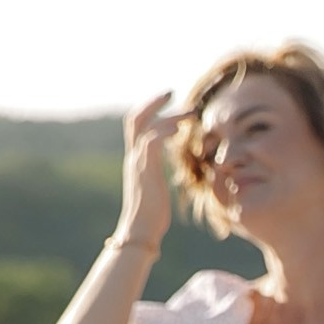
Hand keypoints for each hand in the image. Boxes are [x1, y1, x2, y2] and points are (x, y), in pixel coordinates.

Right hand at [117, 91, 178, 251]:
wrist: (141, 232)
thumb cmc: (153, 217)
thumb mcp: (156, 189)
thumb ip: (158, 174)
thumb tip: (169, 172)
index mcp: (136, 160)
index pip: (138, 126)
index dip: (150, 111)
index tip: (168, 102)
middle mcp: (133, 157)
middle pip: (135, 118)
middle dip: (152, 102)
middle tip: (171, 91)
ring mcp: (137, 162)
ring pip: (146, 125)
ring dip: (168, 114)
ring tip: (190, 111)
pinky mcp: (145, 169)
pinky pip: (152, 140)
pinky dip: (166, 129)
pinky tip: (181, 128)